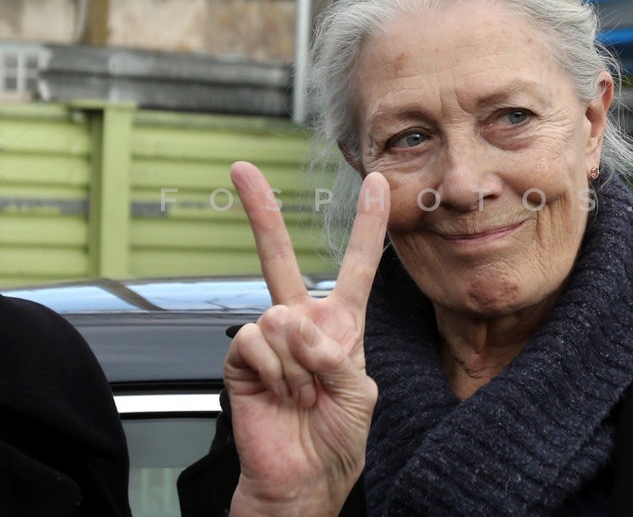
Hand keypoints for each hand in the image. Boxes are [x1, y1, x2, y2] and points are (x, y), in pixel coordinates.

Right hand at [224, 161, 388, 516]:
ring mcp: (269, 338)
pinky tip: (281, 393)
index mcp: (341, 325)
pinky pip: (255, 340)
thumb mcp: (361, 392)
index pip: (358, 265)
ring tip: (303, 393)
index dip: (369, 224)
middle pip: (280, 257)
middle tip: (242, 170)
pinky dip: (275, 371)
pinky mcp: (240, 358)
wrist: (302, 477)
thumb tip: (289, 321)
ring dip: (298, 364)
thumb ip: (334, 353)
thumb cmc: (337, 436)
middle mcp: (302, 323)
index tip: (378, 182)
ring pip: (278, 316)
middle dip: (261, 212)